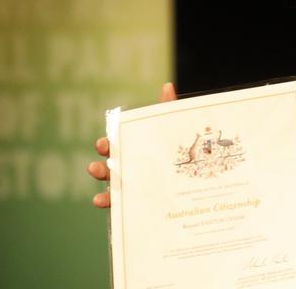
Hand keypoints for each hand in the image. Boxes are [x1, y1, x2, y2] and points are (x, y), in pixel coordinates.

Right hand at [87, 82, 177, 207]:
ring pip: (111, 188)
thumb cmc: (181, 154)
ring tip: (98, 189)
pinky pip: (119, 208)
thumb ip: (169, 111)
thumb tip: (167, 86)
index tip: (104, 143)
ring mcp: (131, 190)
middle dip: (100, 167)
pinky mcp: (136, 207)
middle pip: (109, 168)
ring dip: (102, 189)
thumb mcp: (176, 133)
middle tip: (97, 167)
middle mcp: (129, 170)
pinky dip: (107, 205)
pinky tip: (100, 202)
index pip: (116, 147)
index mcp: (135, 152)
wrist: (198, 186)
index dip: (107, 145)